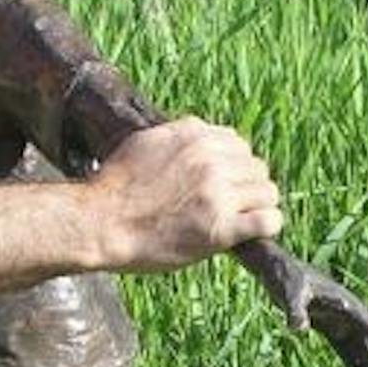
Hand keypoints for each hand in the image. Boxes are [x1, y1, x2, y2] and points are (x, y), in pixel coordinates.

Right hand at [86, 117, 284, 272]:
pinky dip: (265, 226)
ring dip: (257, 206)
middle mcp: (210, 159)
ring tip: (239, 220)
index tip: (221, 183)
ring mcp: (217, 193)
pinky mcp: (220, 227)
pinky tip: (250, 232)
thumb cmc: (113, 188)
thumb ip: (177, 136)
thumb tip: (198, 134)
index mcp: (194, 135)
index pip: (238, 144)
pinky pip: (268, 220)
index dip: (232, 166)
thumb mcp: (144, 143)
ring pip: (267, 192)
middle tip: (228, 205)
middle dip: (245, 185)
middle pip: (256, 167)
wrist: (99, 224)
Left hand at [245, 242, 367, 366]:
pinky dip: (352, 362)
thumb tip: (298, 329)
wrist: (276, 269)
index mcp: (346, 303)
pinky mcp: (327, 326)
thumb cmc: (285, 278)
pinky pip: (344, 348)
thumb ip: (295, 310)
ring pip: (359, 348)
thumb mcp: (290, 292)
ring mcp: (338, 320)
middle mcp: (347, 314)